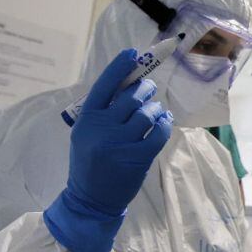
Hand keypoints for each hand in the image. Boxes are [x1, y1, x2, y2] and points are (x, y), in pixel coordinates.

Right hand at [68, 48, 172, 213]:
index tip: (133, 53)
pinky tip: (163, 123)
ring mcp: (121, 143)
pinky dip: (164, 124)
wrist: (91, 199)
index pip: (105, 85)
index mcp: (86, 119)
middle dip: (145, 88)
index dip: (120, 66)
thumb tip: (131, 83)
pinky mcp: (138, 157)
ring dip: (155, 108)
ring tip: (155, 111)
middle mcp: (103, 128)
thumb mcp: (86, 133)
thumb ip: (104, 111)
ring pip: (147, 112)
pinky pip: (159, 131)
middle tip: (149, 89)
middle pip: (131, 96)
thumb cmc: (90, 162)